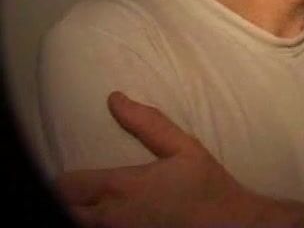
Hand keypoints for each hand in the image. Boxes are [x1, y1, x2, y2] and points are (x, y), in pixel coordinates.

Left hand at [55, 92, 267, 227]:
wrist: (230, 224)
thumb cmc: (207, 185)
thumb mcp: (184, 147)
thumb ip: (148, 123)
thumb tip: (115, 99)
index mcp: (122, 187)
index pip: (66, 187)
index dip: (62, 180)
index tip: (70, 175)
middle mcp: (113, 217)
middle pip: (64, 210)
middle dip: (66, 199)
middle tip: (77, 190)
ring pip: (78, 225)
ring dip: (80, 213)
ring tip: (88, 203)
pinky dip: (95, 224)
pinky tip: (106, 216)